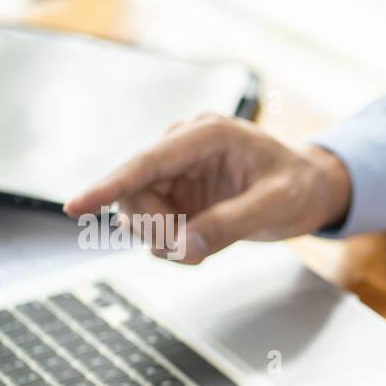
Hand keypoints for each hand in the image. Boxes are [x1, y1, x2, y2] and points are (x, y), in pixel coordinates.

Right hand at [63, 115, 351, 263]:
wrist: (312, 187)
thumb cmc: (301, 186)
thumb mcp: (276, 206)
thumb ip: (231, 224)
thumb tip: (185, 246)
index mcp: (206, 134)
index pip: (145, 162)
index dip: (108, 186)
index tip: (74, 207)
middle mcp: (182, 148)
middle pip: (134, 193)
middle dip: (158, 229)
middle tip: (196, 250)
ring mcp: (175, 172)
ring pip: (138, 212)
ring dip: (164, 239)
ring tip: (207, 246)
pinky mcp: (176, 194)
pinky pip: (154, 225)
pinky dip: (172, 243)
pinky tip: (201, 243)